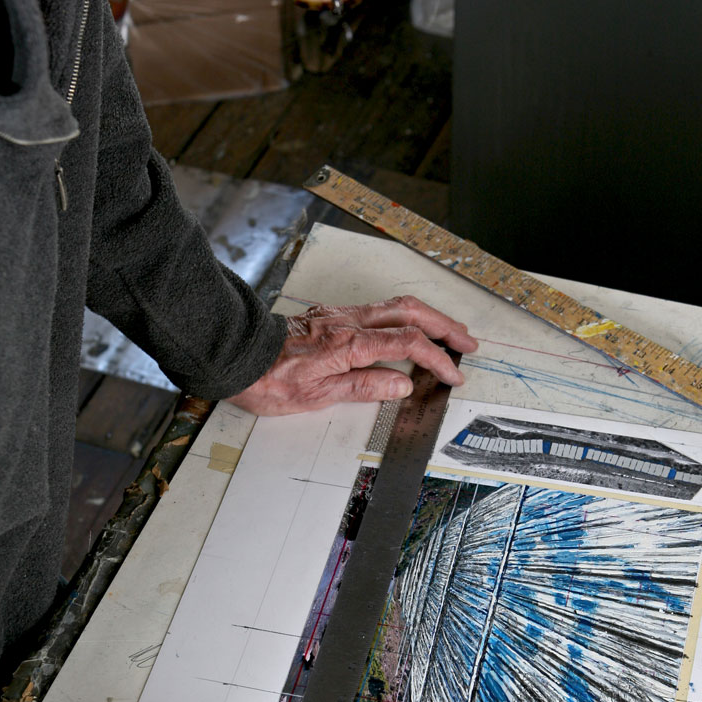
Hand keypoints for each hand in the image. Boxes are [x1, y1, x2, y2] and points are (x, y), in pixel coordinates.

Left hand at [229, 295, 477, 415]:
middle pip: (409, 313)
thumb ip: (364, 386)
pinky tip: (407, 329)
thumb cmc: (268, 379)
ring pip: (395, 306)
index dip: (436, 359)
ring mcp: (339, 315)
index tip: (453, 375)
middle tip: (467, 342)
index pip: (407, 344)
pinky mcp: (330, 316)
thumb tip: (402, 383)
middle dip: (444, 326)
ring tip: (447, 331)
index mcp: (349, 343)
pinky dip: (403, 317)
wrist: (234, 355)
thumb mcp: (317, 395)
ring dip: (426, 317)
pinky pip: (377, 310)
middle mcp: (348, 322)